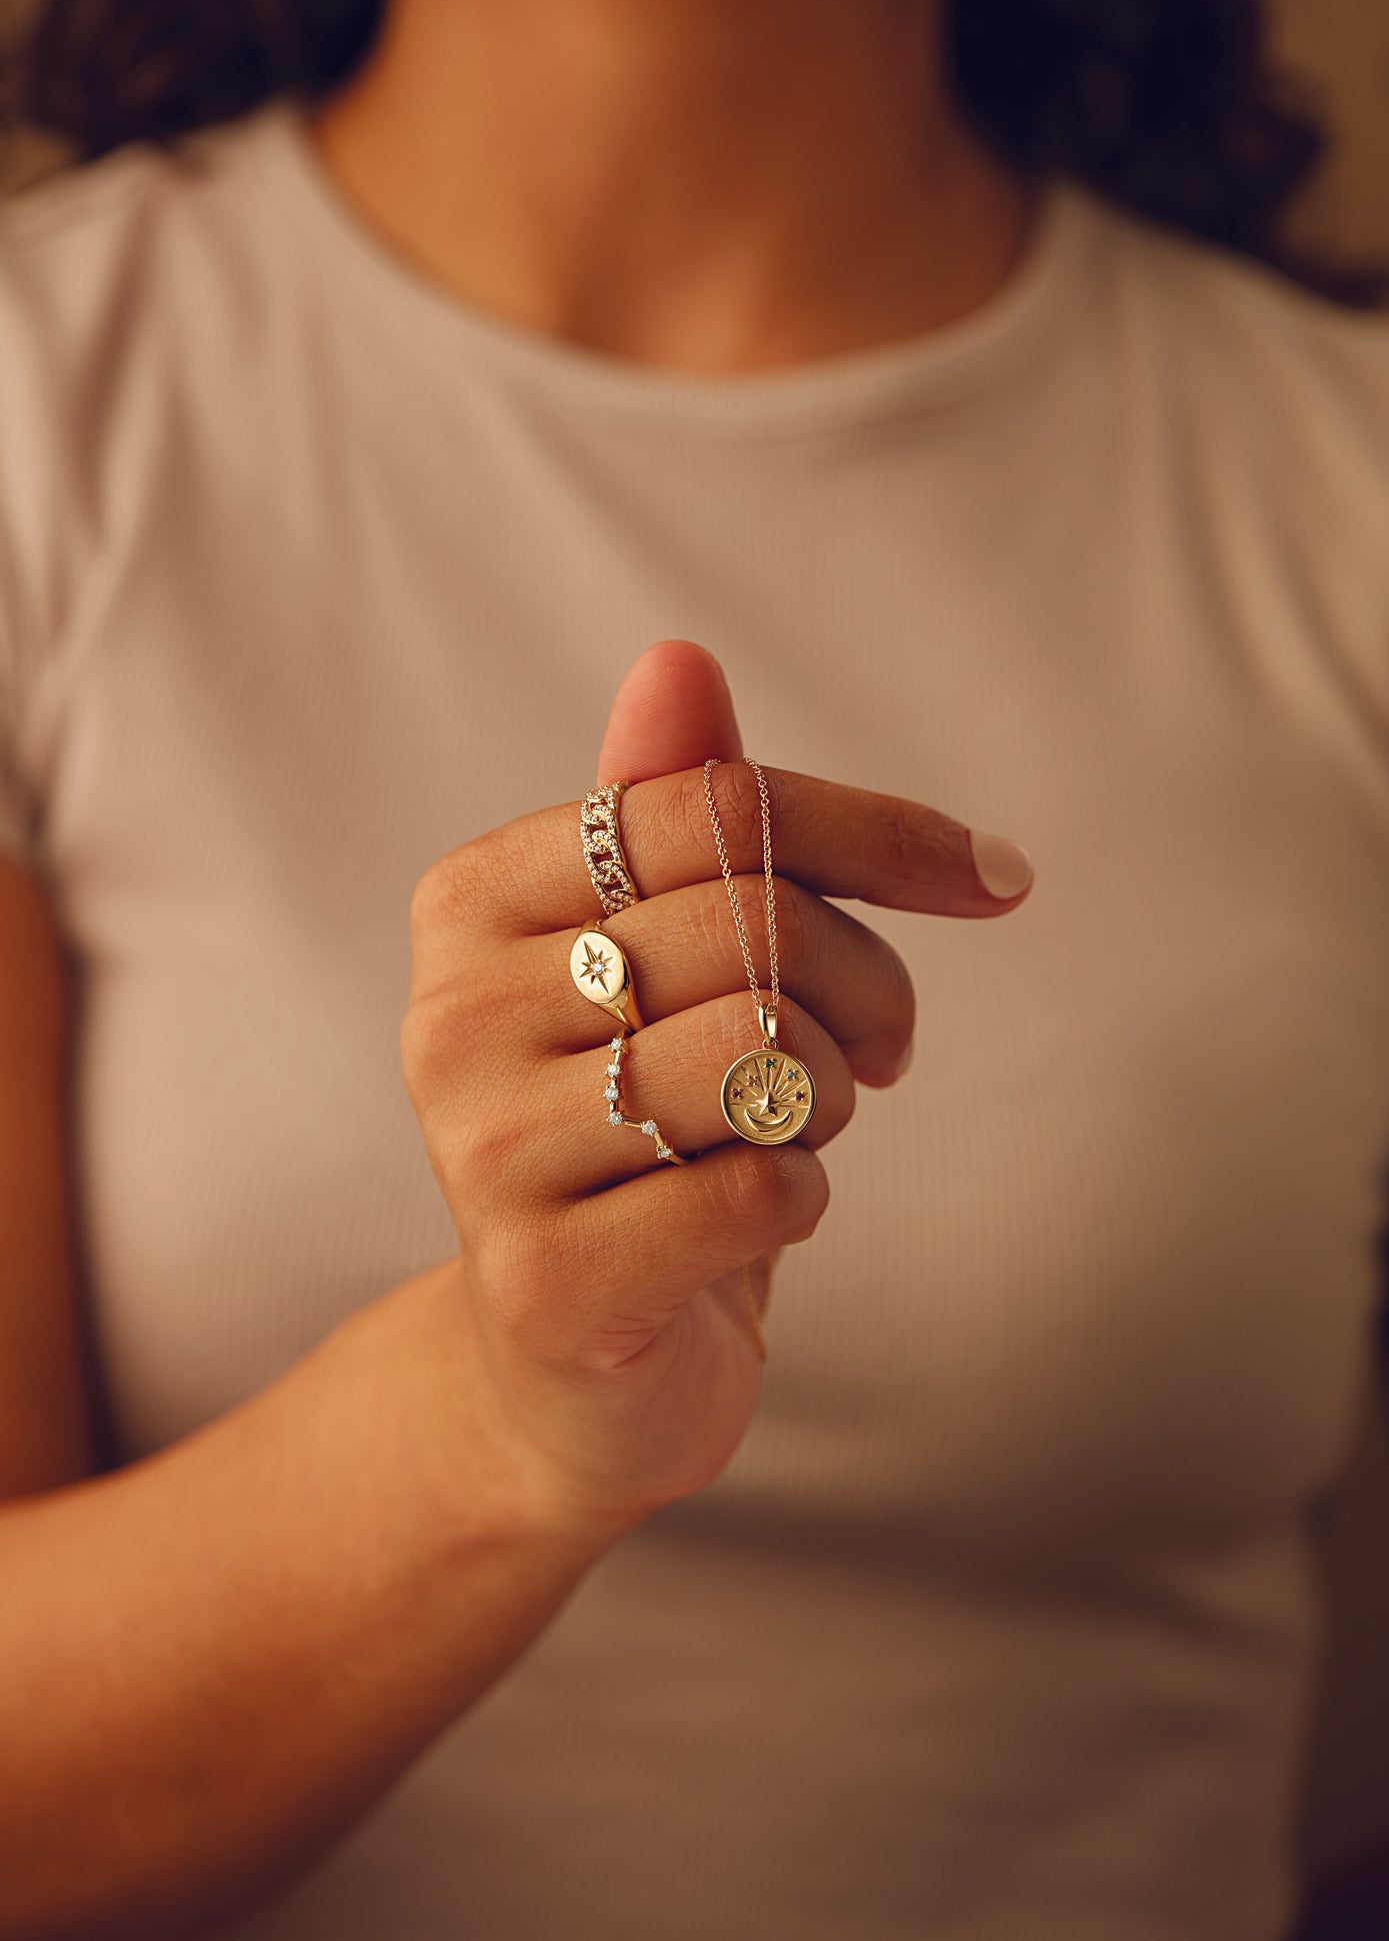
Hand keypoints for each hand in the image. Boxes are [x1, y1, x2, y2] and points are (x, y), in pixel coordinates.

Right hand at [400, 642, 1032, 1539]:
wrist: (565, 1371)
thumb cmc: (634, 1135)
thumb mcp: (655, 963)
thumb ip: (667, 813)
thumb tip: (678, 655)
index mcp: (471, 902)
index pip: (708, 800)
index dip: (881, 833)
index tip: (994, 880)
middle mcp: (452, 1013)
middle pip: (751, 917)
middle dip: (864, 986)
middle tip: (871, 1052)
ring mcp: (484, 1150)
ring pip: (767, 1046)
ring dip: (827, 1097)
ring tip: (785, 1130)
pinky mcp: (548, 1281)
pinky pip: (768, 1182)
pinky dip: (806, 1196)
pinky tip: (750, 1221)